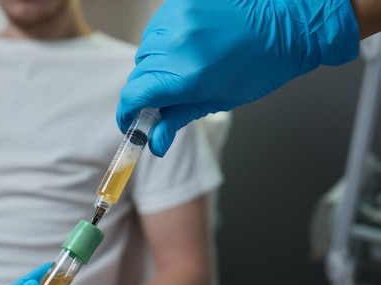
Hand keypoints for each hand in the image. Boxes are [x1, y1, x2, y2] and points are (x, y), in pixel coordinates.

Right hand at [117, 0, 359, 156]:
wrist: (286, 23)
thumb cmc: (259, 66)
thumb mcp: (217, 100)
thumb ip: (177, 119)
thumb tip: (154, 143)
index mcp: (186, 76)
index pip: (134, 97)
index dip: (126, 114)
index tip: (131, 123)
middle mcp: (175, 46)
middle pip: (137, 76)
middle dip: (144, 93)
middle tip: (162, 100)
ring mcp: (175, 20)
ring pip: (144, 52)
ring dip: (154, 66)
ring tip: (181, 68)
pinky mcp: (178, 3)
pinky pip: (155, 30)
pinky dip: (162, 43)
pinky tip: (184, 47)